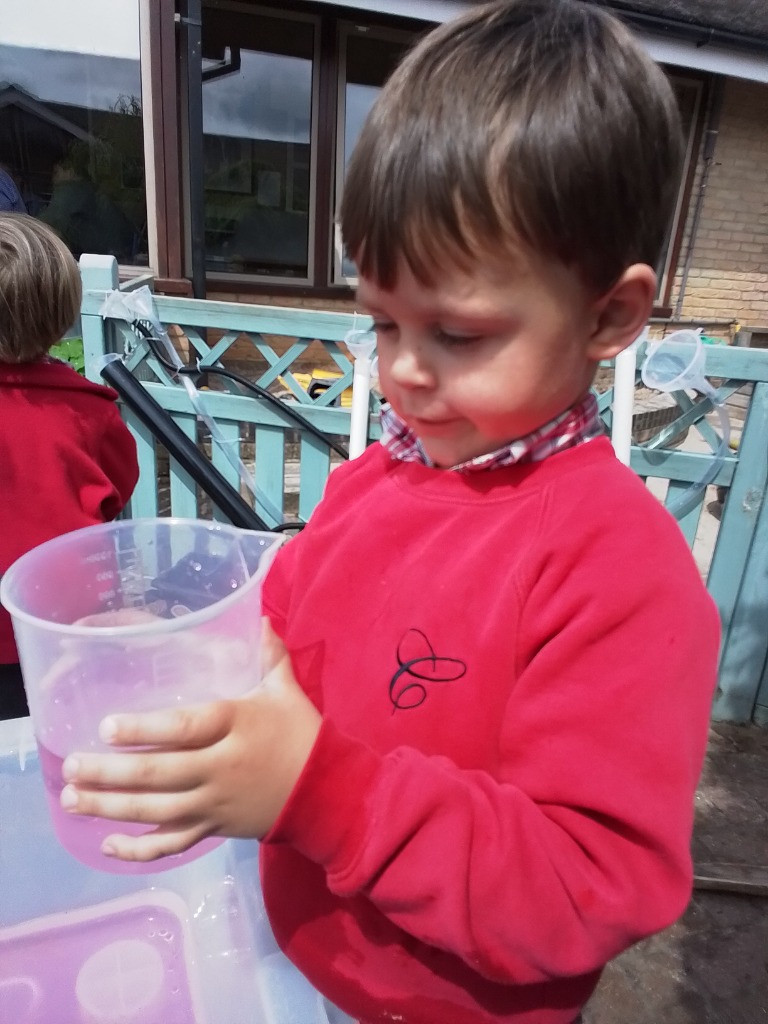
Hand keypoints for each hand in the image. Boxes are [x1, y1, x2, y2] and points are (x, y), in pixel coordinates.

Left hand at [59, 620, 320, 862]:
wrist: (327, 793)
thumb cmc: (302, 734)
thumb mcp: (286, 690)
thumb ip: (268, 655)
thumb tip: (260, 617)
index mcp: (235, 727)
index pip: (184, 729)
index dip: (143, 730)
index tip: (106, 728)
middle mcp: (220, 768)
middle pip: (159, 774)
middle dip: (110, 773)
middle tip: (72, 766)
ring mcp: (215, 803)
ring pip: (156, 812)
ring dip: (111, 807)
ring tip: (72, 800)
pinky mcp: (215, 829)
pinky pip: (173, 845)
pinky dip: (139, 851)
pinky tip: (107, 846)